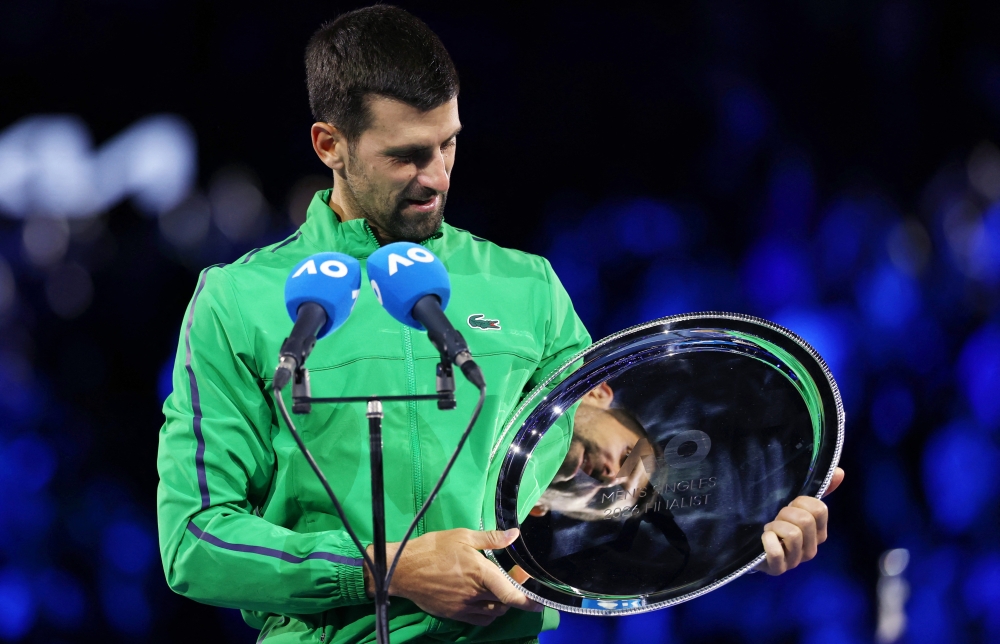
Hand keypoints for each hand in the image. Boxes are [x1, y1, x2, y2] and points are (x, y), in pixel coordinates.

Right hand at [365, 528, 541, 625]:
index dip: (529, 601)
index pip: (511, 594)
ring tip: (498, 589)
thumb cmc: (433, 548)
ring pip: (493, 613)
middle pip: (505, 603)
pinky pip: (479, 619)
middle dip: (514, 594)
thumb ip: (491, 538)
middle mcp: (475, 594)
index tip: (541, 602)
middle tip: (513, 578)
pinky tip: (484, 601)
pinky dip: (488, 613)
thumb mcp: (463, 536)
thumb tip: (514, 534)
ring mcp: (464, 607)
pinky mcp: (454, 614)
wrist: (404, 570)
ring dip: (501, 604)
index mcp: (481, 573)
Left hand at [756, 467, 844, 575]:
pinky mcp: (778, 569)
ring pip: (793, 534)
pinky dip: (768, 542)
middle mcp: (812, 549)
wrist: (755, 547)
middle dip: (785, 513)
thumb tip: (839, 471)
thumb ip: (820, 489)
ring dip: (775, 526)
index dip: (801, 502)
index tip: (790, 505)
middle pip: (805, 520)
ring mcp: (796, 561)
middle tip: (777, 518)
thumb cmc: (779, 522)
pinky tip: (764, 539)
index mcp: (819, 532)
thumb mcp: (797, 505)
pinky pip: (776, 552)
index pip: (820, 509)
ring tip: (770, 529)